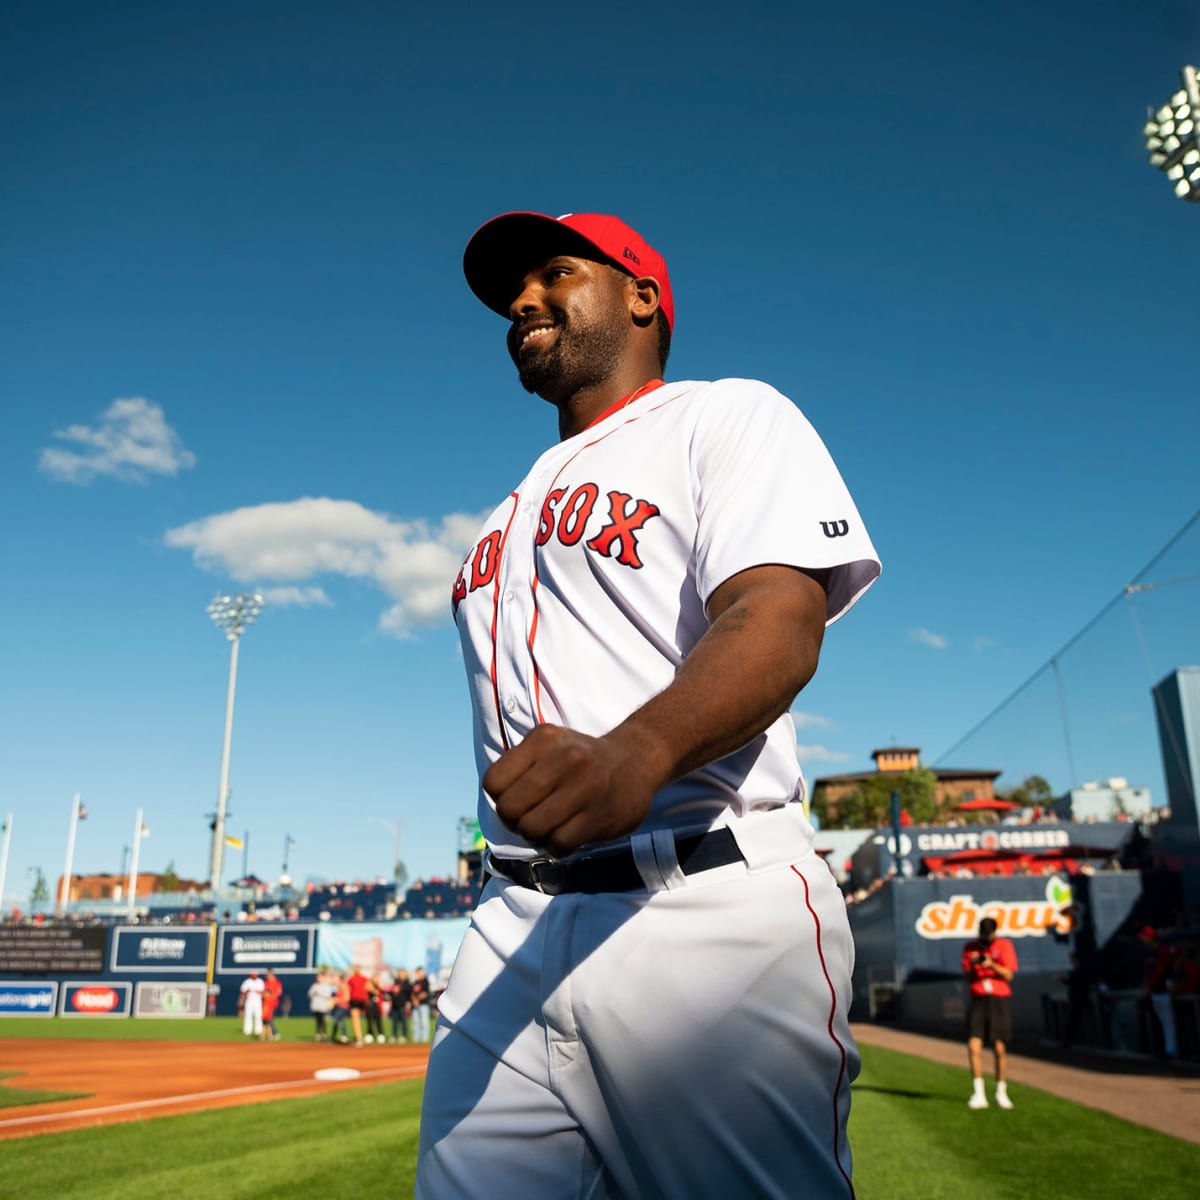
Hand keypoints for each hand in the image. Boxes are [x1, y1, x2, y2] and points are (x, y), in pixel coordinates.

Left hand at [483, 723, 659, 856]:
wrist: (636, 760)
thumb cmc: (581, 758)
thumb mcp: (550, 745)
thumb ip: (520, 766)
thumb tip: (496, 802)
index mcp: (544, 740)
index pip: (494, 782)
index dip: (500, 799)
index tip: (518, 799)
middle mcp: (564, 759)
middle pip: (509, 809)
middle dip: (515, 822)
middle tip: (532, 818)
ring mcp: (584, 787)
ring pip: (531, 829)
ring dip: (536, 836)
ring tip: (550, 827)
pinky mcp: (600, 816)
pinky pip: (559, 844)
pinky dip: (557, 846)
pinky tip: (568, 834)